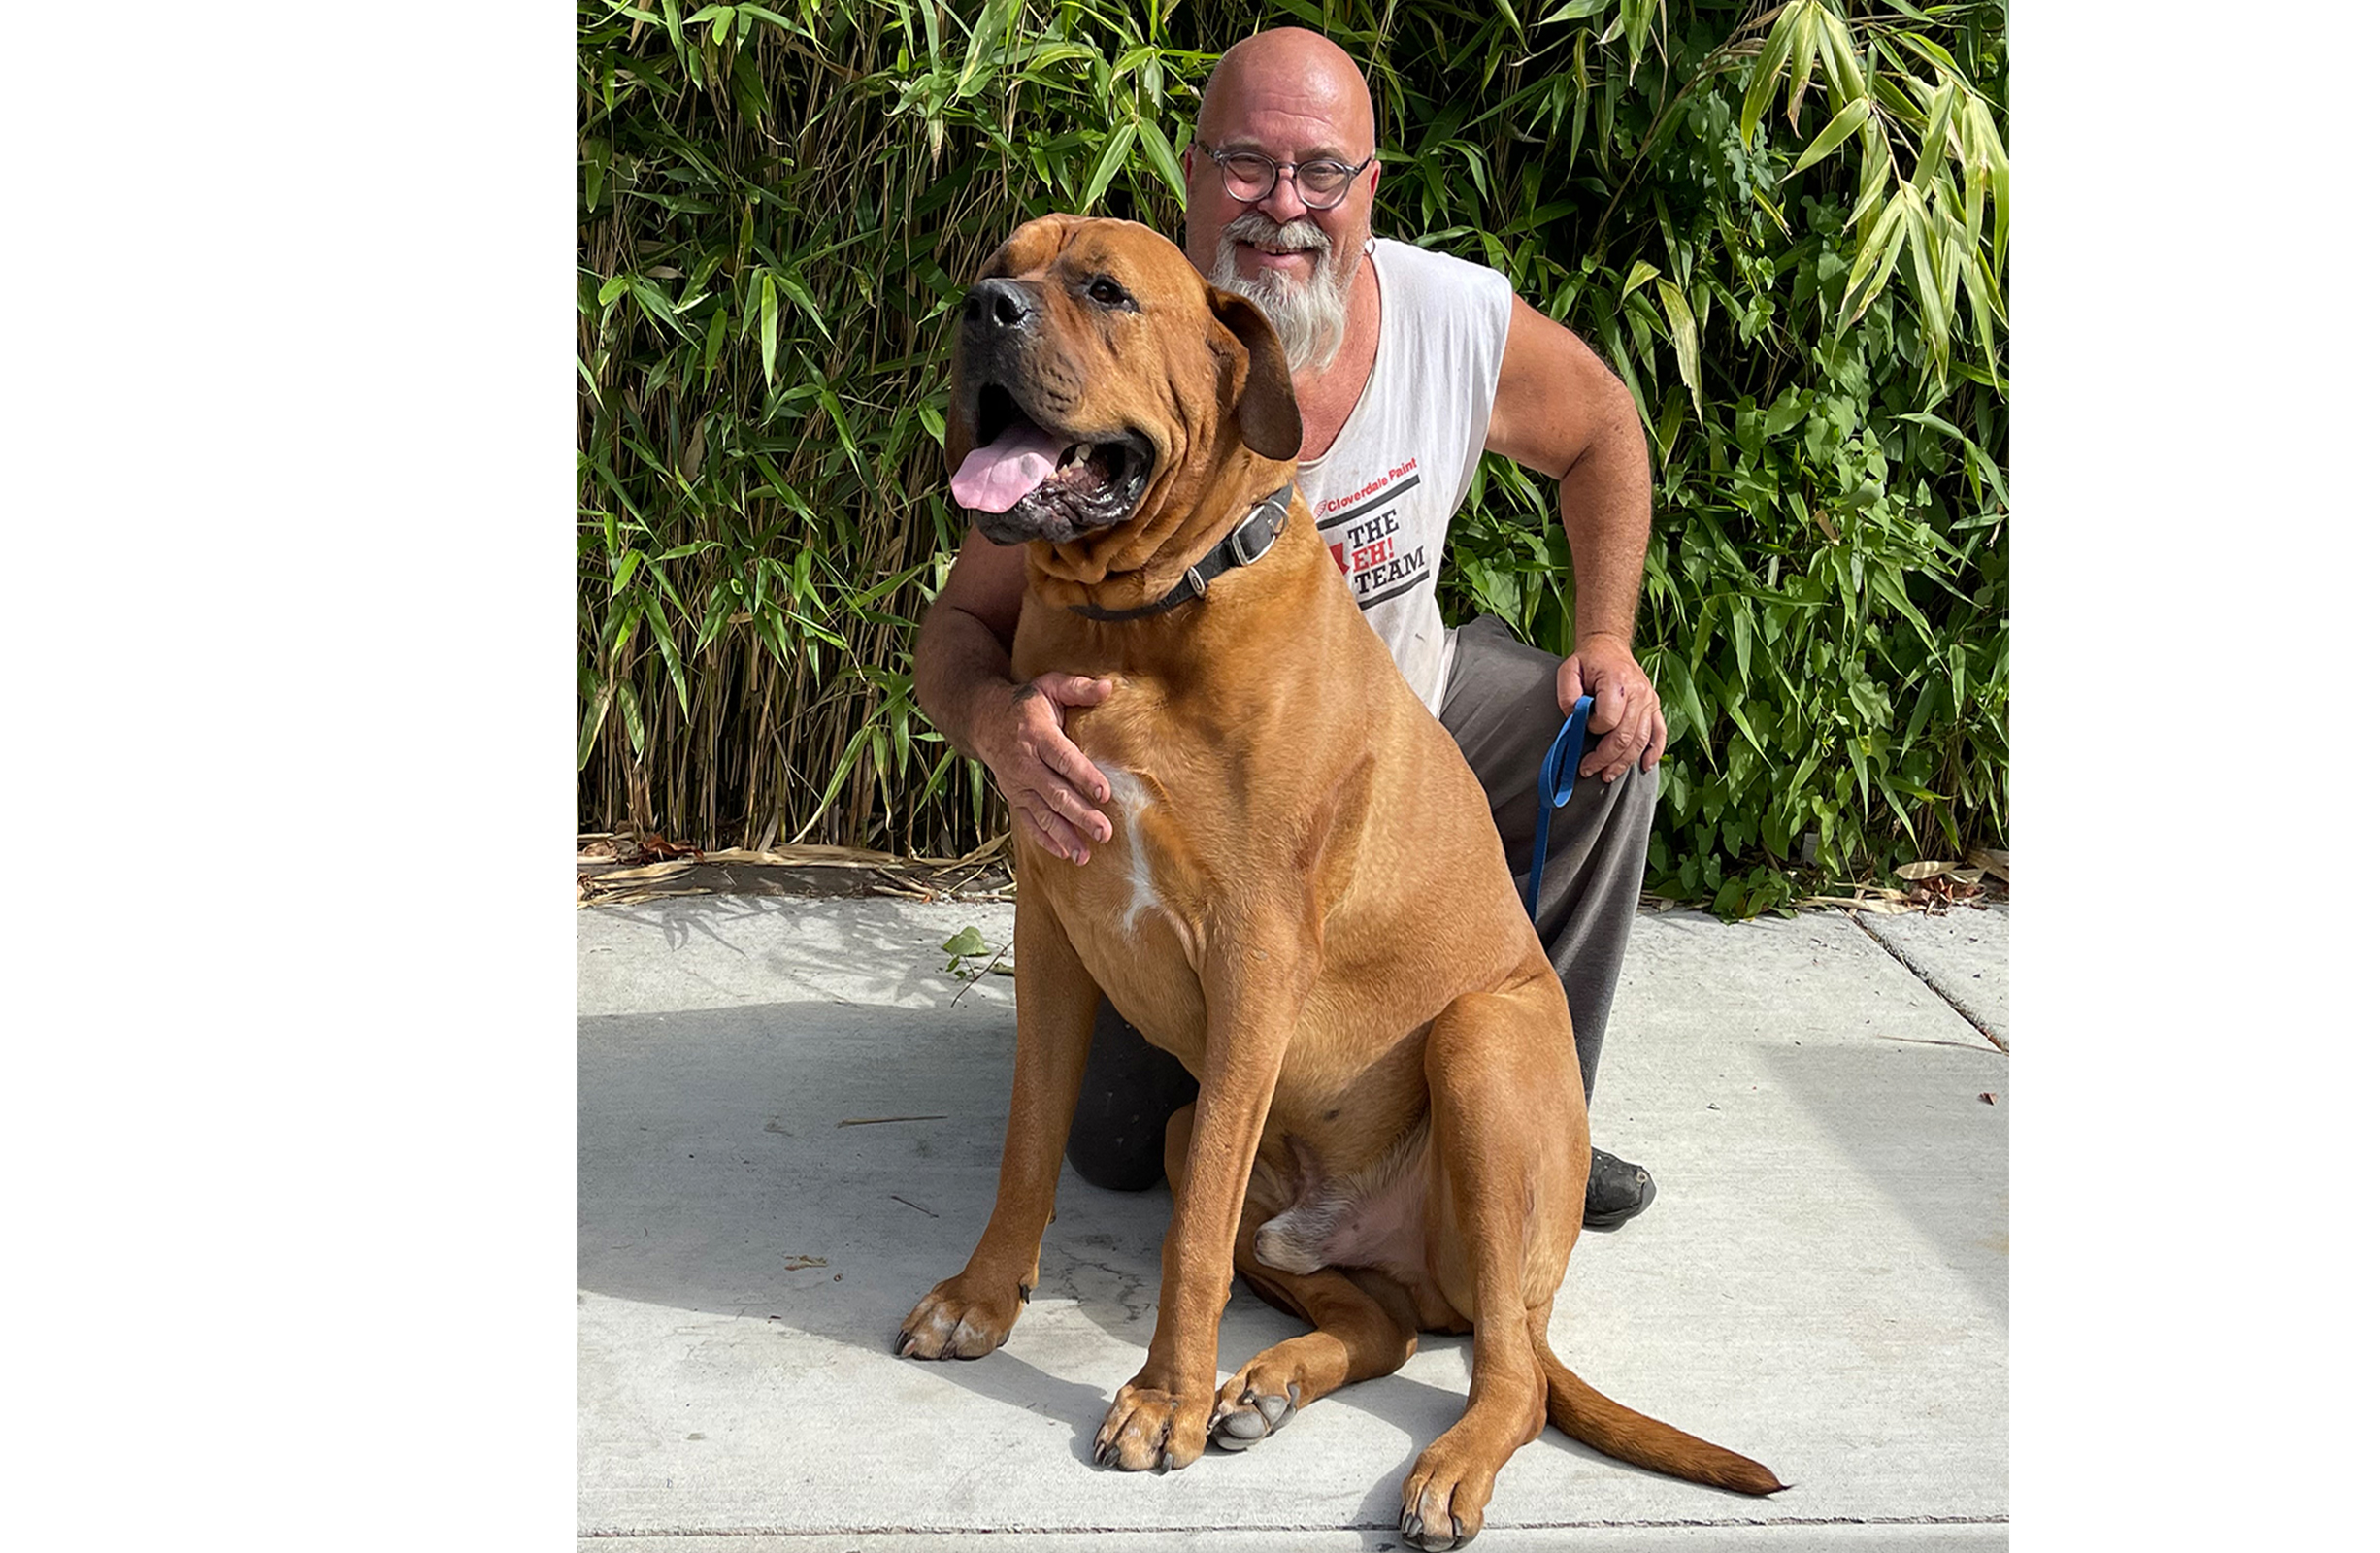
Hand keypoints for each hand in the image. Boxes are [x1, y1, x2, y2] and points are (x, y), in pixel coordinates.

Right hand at [978, 672, 1113, 863]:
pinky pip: (1029, 822)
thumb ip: (1078, 688)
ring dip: (1064, 835)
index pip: (1062, 758)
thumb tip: (1109, 687)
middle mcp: (1025, 763)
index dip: (1083, 776)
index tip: (1104, 793)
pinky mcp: (1014, 797)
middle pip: (1055, 792)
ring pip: (1042, 813)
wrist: (983, 720)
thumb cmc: (1025, 704)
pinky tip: (1065, 853)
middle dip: (1080, 814)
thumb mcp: (1049, 686)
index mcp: (1037, 735)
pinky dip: (1046, 840)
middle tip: (1104, 832)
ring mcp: (1018, 784)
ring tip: (1085, 854)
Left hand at [1554, 633, 1666, 782]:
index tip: (1582, 727)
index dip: (1593, 728)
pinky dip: (1654, 752)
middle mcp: (1638, 692)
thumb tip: (1576, 719)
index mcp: (1617, 682)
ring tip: (1607, 774)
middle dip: (1605, 758)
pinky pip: (1659, 733)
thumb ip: (1567, 696)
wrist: (1609, 647)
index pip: (1608, 719)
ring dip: (1624, 762)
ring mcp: (1649, 700)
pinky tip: (1644, 766)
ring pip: (1641, 740)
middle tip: (1588, 770)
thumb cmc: (1589, 661)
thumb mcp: (1568, 671)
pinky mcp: (1654, 706)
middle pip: (1625, 736)